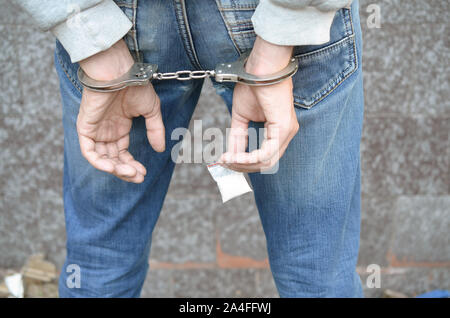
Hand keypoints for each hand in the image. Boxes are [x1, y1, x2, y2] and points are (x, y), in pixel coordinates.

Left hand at [77, 39, 164, 182]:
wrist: (119, 72)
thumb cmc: (134, 85)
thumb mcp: (150, 111)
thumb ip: (155, 130)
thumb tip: (160, 150)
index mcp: (118, 128)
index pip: (122, 154)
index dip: (132, 165)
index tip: (143, 173)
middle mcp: (106, 132)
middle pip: (112, 159)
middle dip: (125, 171)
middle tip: (138, 177)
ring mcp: (95, 130)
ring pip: (101, 159)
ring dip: (115, 169)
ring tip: (130, 173)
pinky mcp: (84, 128)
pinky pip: (88, 152)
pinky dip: (99, 163)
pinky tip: (113, 168)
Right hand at [219, 36, 298, 172]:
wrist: (260, 67)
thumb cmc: (253, 84)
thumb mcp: (241, 116)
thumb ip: (238, 136)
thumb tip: (230, 155)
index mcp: (278, 129)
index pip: (264, 155)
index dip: (244, 162)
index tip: (225, 161)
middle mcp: (286, 133)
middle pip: (266, 162)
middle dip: (243, 166)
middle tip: (224, 163)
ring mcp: (287, 131)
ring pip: (267, 161)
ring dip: (244, 164)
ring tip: (227, 161)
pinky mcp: (283, 128)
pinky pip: (267, 153)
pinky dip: (249, 158)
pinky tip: (235, 157)